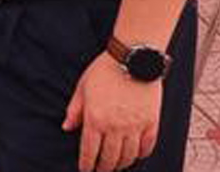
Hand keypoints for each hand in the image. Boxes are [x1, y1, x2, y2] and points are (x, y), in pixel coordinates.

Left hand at [62, 53, 161, 171]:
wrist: (133, 58)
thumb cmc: (105, 70)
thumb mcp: (82, 88)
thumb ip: (74, 110)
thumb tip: (66, 127)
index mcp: (96, 119)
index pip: (90, 151)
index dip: (87, 165)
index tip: (85, 170)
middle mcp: (116, 126)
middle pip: (110, 158)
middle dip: (104, 168)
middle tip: (100, 171)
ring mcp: (135, 126)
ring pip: (129, 156)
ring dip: (122, 164)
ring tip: (116, 166)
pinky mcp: (152, 122)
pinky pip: (147, 146)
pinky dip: (141, 155)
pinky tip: (135, 155)